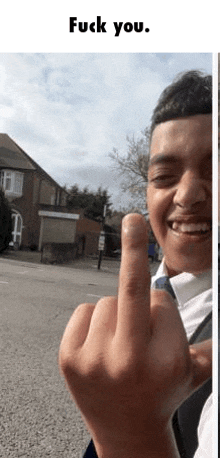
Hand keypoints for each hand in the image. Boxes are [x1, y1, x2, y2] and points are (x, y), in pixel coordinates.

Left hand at [59, 214, 211, 457]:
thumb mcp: (195, 372)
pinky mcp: (69, 358)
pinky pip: (84, 311)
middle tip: (133, 219)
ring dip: (117, 312)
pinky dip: (94, 319)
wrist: (126, 433)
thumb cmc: (162, 394)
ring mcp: (94, 358)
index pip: (162, 302)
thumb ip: (211, 344)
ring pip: (107, 301)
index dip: (161, 309)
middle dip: (134, 247)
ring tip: (121, 342)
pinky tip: (102, 343)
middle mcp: (128, 359)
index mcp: (164, 360)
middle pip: (132, 288)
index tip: (157, 324)